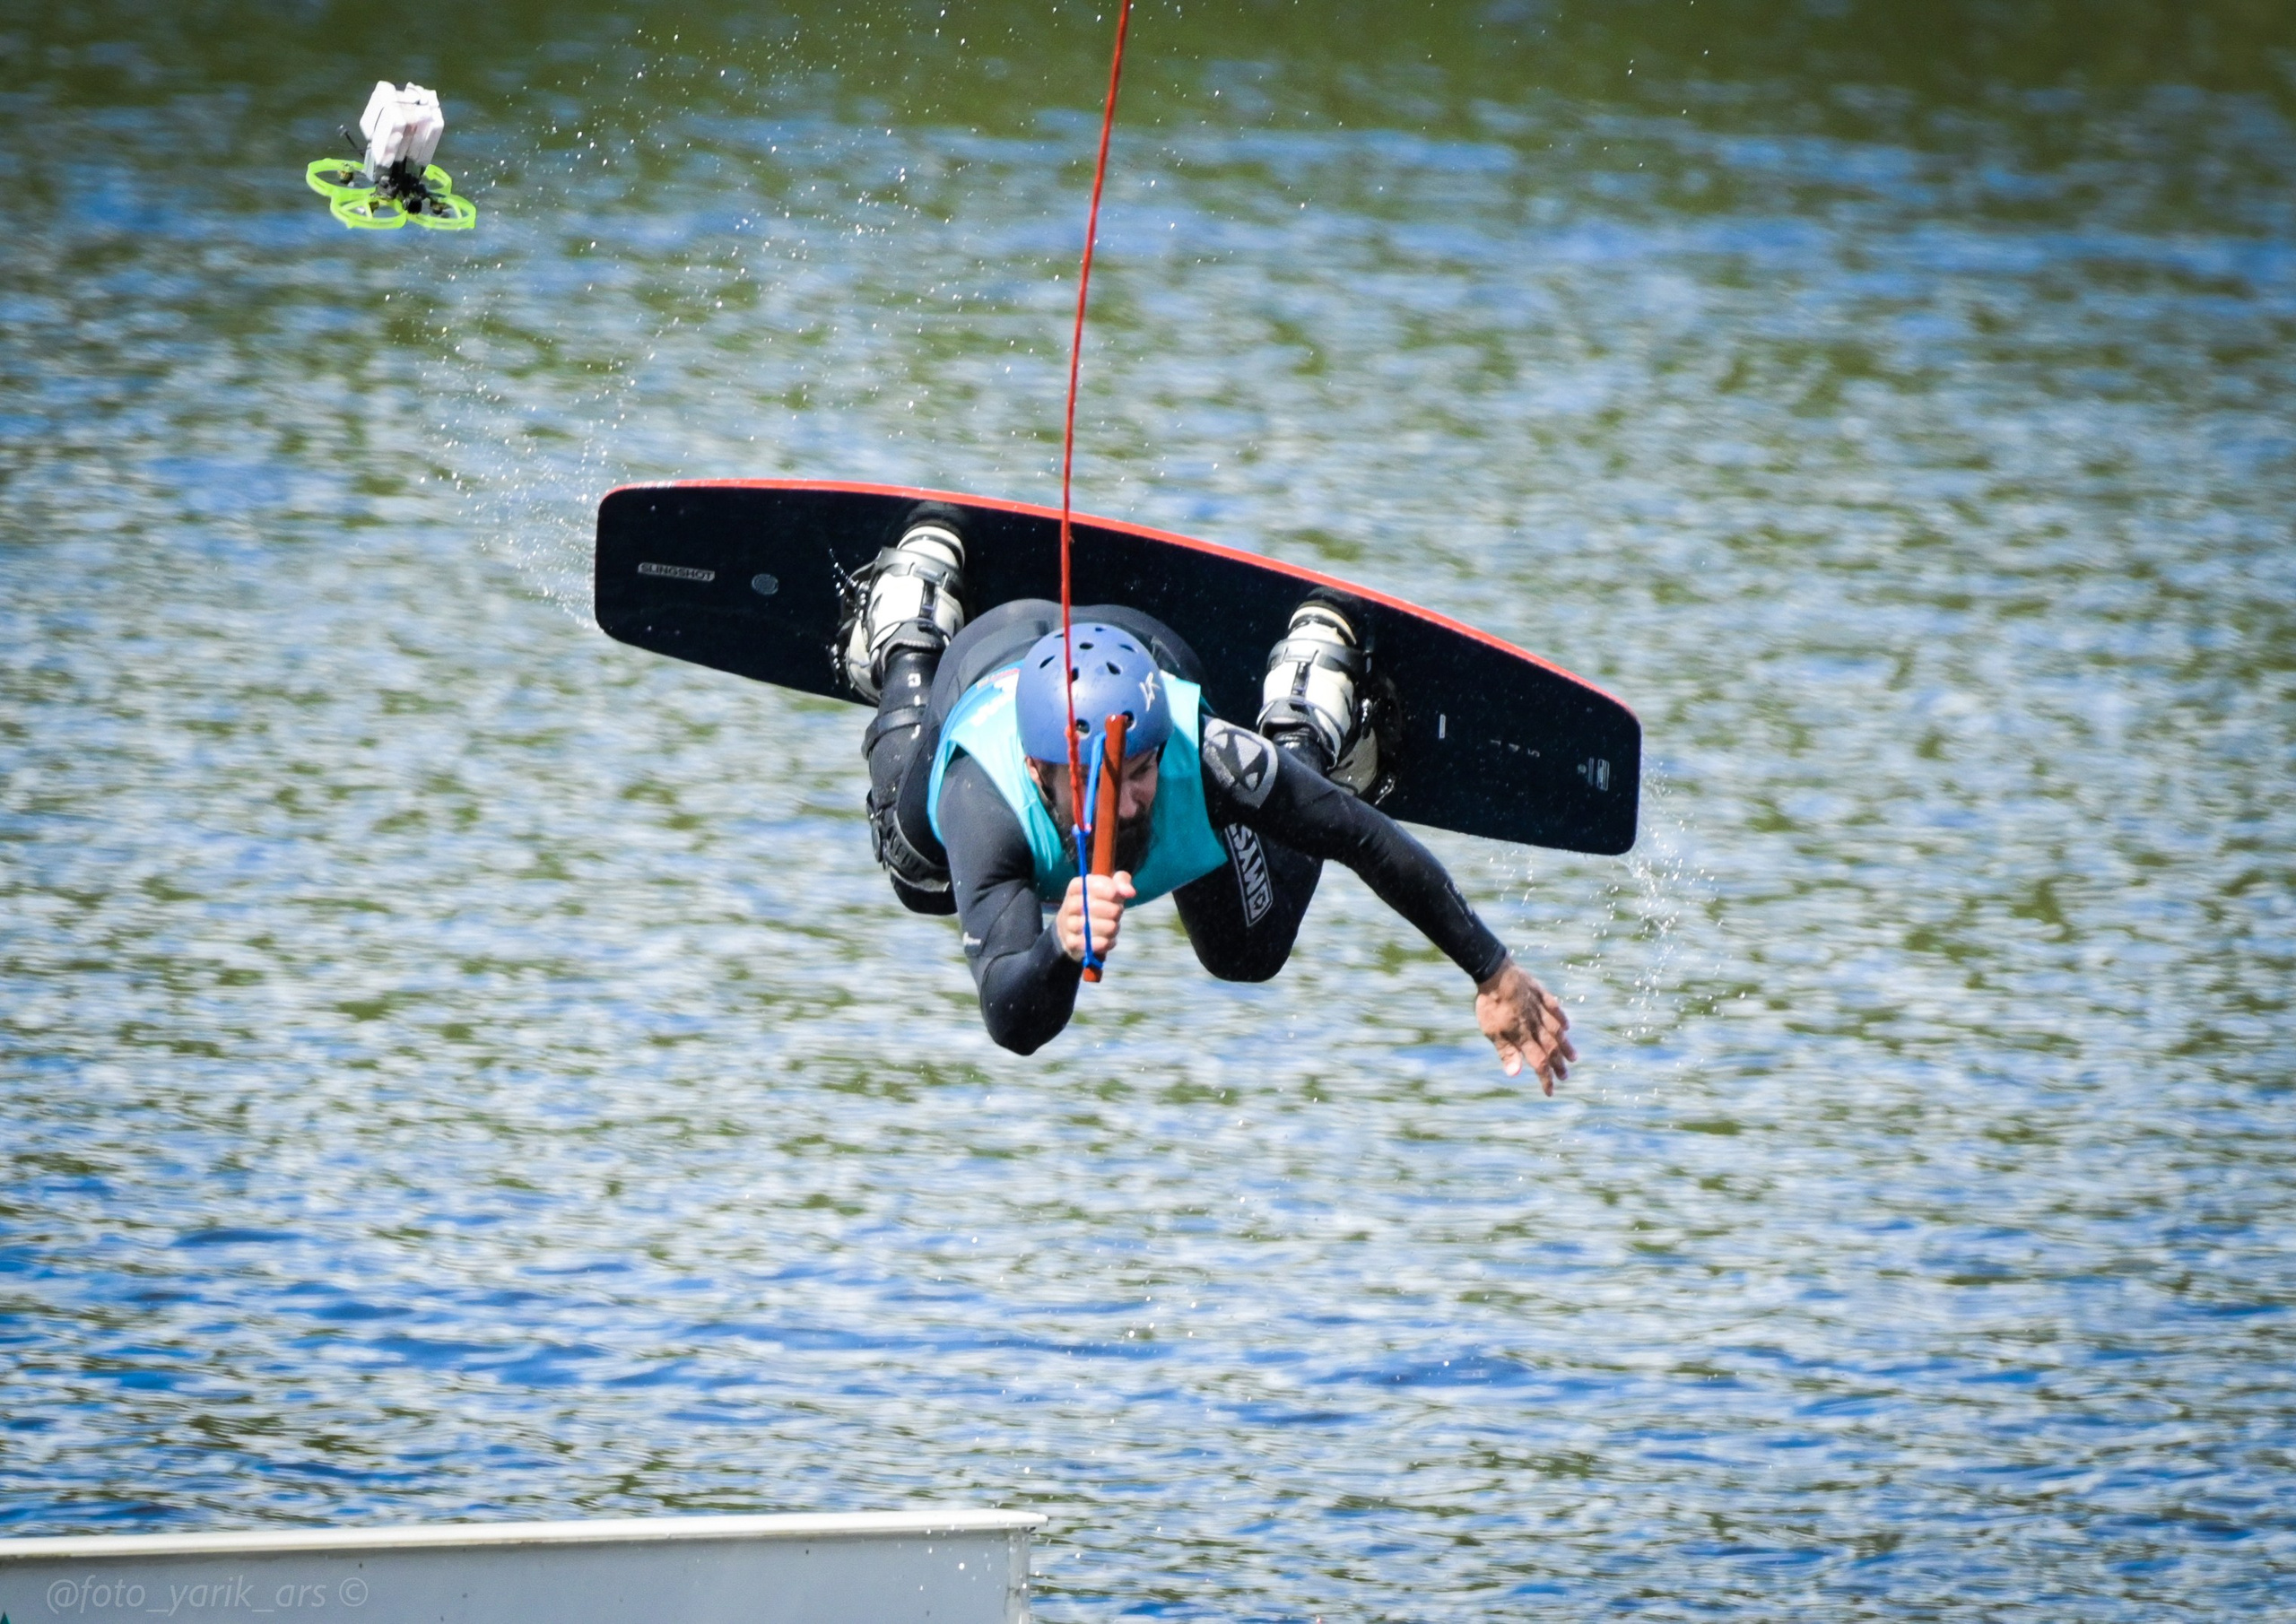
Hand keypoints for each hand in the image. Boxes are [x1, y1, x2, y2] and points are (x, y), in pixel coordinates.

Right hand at [1057, 871, 1135, 963]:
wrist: (1076, 929)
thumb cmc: (1099, 903)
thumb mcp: (1111, 887)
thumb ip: (1121, 882)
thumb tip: (1130, 892)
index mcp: (1076, 887)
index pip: (1089, 885)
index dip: (1108, 890)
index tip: (1116, 895)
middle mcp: (1068, 905)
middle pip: (1093, 906)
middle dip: (1113, 910)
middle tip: (1117, 912)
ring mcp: (1068, 925)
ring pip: (1094, 927)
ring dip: (1110, 927)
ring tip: (1113, 925)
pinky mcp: (1071, 943)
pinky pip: (1091, 944)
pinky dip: (1105, 942)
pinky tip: (1109, 939)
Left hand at [1475, 958, 1575, 1092]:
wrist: (1495, 973)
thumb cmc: (1490, 1005)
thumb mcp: (1492, 1031)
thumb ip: (1506, 1052)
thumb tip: (1515, 1075)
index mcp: (1523, 1036)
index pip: (1538, 1063)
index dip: (1545, 1078)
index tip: (1550, 1091)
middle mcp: (1536, 1025)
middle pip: (1551, 1049)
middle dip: (1558, 1065)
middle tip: (1565, 1077)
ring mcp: (1540, 1009)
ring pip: (1557, 1031)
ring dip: (1565, 1046)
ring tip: (1573, 1058)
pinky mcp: (1540, 994)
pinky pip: (1555, 1009)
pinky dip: (1562, 1019)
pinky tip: (1566, 1027)